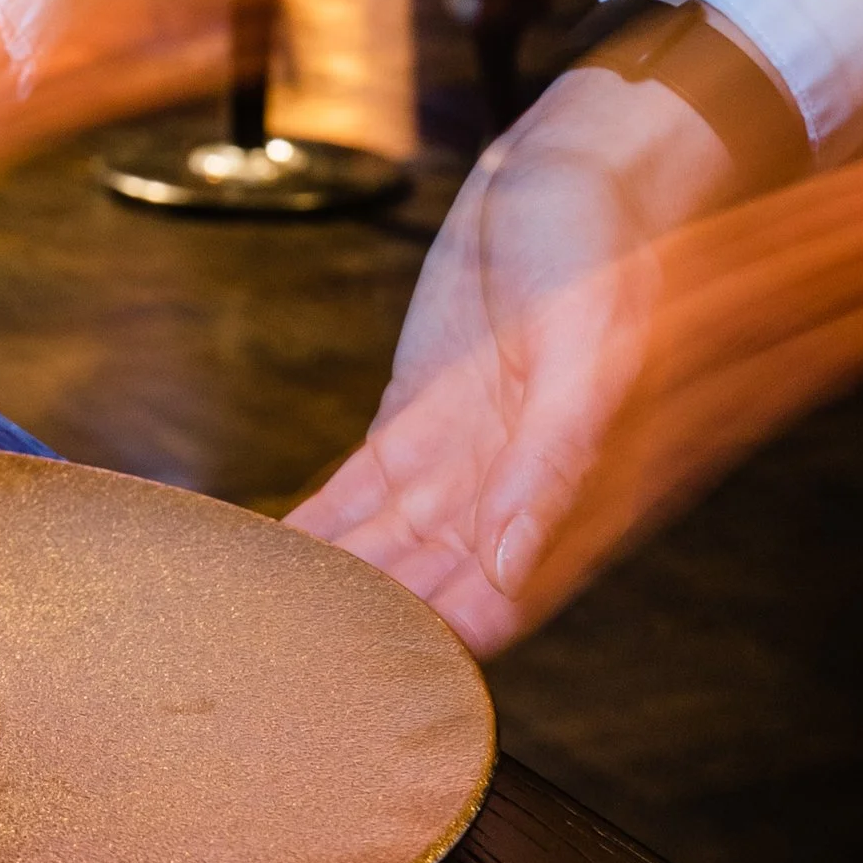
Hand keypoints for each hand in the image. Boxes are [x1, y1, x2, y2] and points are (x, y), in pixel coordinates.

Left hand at [287, 63, 743, 653]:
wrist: (575, 171)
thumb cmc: (606, 251)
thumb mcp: (591, 351)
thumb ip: (553, 462)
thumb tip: (514, 568)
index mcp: (559, 493)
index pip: (488, 604)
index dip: (428, 648)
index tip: (355, 691)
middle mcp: (505, 490)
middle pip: (421, 586)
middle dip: (358, 630)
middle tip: (273, 672)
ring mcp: (458, 453)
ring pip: (381, 544)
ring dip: (327, 584)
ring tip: (256, 629)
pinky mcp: (419, 411)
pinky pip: (361, 487)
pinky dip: (319, 522)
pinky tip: (274, 554)